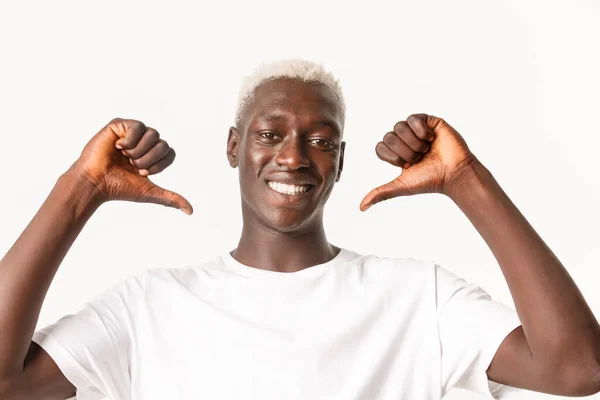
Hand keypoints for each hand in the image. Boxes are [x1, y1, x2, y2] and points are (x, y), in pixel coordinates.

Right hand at [72, 118, 192, 214]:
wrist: (96, 182)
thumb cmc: (119, 187)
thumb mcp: (149, 192)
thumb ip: (171, 199)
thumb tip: (191, 211)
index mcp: (152, 155)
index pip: (170, 153)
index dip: (158, 165)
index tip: (141, 172)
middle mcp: (144, 142)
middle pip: (163, 144)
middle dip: (148, 159)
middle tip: (132, 165)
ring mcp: (132, 133)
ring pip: (153, 134)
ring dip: (138, 151)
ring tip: (124, 157)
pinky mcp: (119, 125)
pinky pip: (138, 126)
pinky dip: (129, 140)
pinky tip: (117, 147)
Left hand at [360, 114, 475, 210]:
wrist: (454, 173)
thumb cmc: (430, 180)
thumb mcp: (401, 186)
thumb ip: (380, 193)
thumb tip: (361, 207)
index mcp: (396, 153)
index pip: (380, 147)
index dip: (392, 157)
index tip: (406, 165)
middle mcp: (404, 140)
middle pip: (388, 137)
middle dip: (404, 151)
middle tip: (419, 158)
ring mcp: (416, 130)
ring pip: (399, 127)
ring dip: (413, 142)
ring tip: (426, 150)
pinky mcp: (428, 121)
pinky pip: (413, 118)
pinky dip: (421, 131)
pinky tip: (431, 139)